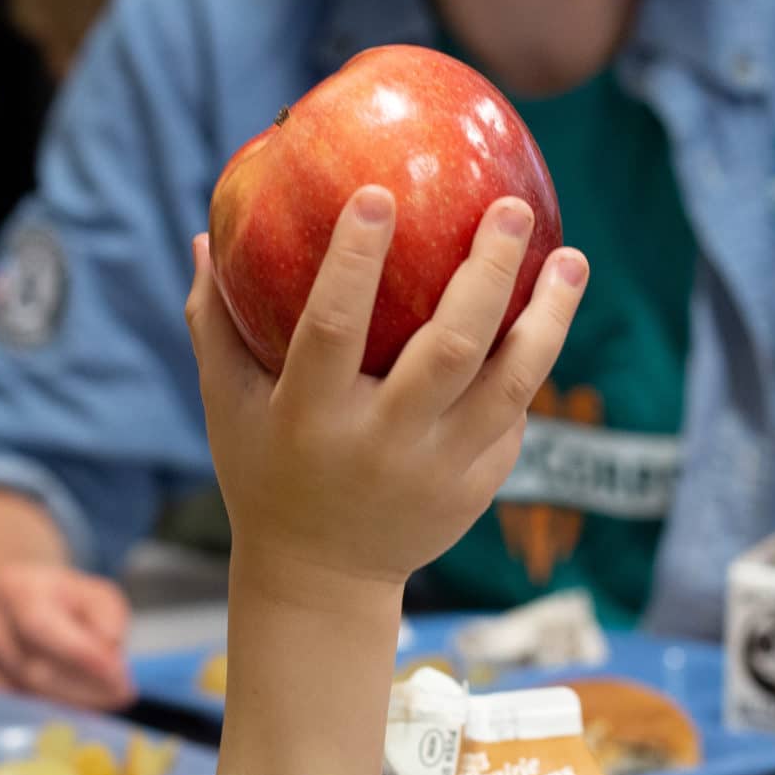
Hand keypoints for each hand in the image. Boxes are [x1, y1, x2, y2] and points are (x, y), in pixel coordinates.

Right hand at [0, 561, 133, 709]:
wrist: (13, 605)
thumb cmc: (60, 602)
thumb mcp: (95, 596)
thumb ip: (108, 619)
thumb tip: (108, 652)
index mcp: (14, 586)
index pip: (40, 626)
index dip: (80, 656)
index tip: (118, 679)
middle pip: (35, 670)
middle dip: (86, 690)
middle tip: (121, 695)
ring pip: (25, 696)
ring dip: (70, 703)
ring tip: (100, 697)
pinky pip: (11, 709)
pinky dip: (46, 712)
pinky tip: (67, 702)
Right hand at [186, 189, 586, 595]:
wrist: (322, 580)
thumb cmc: (266, 474)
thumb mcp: (225, 407)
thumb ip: (214, 323)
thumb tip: (204, 237)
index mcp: (310, 418)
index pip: (333, 328)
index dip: (355, 261)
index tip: (379, 193)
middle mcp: (382, 444)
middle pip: (449, 350)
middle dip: (487, 272)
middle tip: (508, 208)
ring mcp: (439, 470)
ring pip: (512, 383)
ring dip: (549, 316)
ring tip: (570, 259)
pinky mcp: (479, 486)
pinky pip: (515, 414)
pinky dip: (531, 361)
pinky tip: (546, 313)